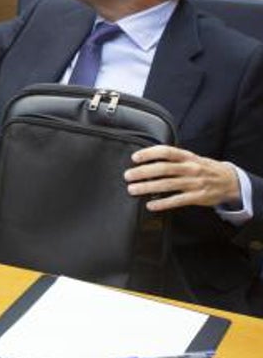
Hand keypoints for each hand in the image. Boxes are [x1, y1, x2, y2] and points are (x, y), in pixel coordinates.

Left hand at [125, 145, 241, 211]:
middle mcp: (190, 168)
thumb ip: (173, 158)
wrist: (230, 181)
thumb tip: (148, 159)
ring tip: (133, 189)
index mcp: (187, 157)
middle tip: (128, 176)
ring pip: (168, 185)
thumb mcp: (191, 158)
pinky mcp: (197, 197)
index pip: (166, 152)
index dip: (149, 153)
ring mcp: (194, 183)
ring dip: (148, 187)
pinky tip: (151, 205)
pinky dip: (163, 203)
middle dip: (143, 172)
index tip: (135, 158)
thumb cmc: (205, 168)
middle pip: (164, 169)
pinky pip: (177, 200)